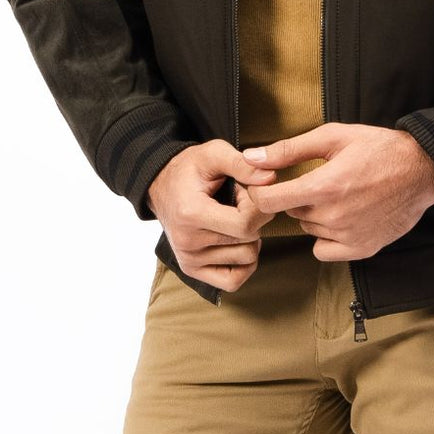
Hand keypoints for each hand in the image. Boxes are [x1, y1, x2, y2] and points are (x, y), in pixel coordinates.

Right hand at [147, 141, 278, 292]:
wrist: (162, 184)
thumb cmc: (191, 168)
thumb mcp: (213, 153)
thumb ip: (242, 164)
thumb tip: (271, 179)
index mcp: (191, 214)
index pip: (245, 224)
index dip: (257, 206)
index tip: (248, 191)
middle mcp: (188, 242)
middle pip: (248, 241)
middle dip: (254, 219)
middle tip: (240, 202)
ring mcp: (189, 260)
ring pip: (247, 259)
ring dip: (250, 238)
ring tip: (233, 217)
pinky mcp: (192, 270)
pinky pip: (233, 281)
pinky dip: (244, 263)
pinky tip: (237, 240)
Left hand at [240, 123, 433, 260]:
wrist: (422, 169)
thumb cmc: (378, 148)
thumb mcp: (333, 137)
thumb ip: (288, 150)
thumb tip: (251, 158)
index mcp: (323, 186)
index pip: (268, 202)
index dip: (259, 192)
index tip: (264, 185)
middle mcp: (333, 216)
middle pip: (291, 211)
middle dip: (298, 196)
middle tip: (320, 180)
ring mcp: (348, 237)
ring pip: (308, 228)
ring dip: (314, 214)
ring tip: (340, 194)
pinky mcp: (361, 250)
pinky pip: (323, 250)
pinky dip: (326, 236)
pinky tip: (342, 217)